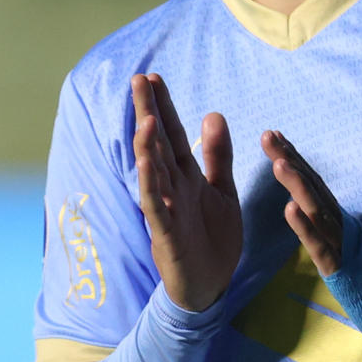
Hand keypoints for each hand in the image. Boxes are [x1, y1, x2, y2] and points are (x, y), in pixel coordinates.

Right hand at [132, 73, 241, 311]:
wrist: (211, 285)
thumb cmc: (213, 237)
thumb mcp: (222, 189)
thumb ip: (218, 155)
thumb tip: (213, 114)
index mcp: (187, 177)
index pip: (172, 135)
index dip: (164, 107)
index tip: (153, 77)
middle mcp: (173, 188)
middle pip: (158, 145)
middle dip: (149, 113)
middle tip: (138, 79)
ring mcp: (167, 209)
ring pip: (153, 173)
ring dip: (147, 146)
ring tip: (145, 117)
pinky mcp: (166, 233)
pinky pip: (156, 205)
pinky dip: (151, 185)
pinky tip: (147, 165)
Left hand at [264, 129, 361, 348]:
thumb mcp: (348, 242)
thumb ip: (333, 224)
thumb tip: (315, 205)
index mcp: (339, 218)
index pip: (313, 182)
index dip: (294, 158)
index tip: (275, 135)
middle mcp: (340, 223)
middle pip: (312, 186)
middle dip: (289, 159)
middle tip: (268, 134)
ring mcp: (342, 242)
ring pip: (315, 208)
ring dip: (296, 184)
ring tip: (277, 162)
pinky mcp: (341, 264)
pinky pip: (319, 244)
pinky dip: (304, 226)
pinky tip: (289, 209)